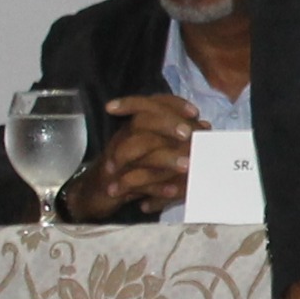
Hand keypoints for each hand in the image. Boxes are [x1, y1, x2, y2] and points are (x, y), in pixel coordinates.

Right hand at [67, 93, 205, 221]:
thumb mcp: (153, 149)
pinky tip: (174, 192)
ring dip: (165, 158)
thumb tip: (205, 126)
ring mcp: (117, 161)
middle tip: (188, 134)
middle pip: (142, 122)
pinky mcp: (114, 184)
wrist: (94, 194)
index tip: (194, 112)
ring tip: (187, 165)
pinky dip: (156, 188)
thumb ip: (176, 138)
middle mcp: (124, 138)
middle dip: (167, 124)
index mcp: (133, 127)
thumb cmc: (129, 168)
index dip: (172, 105)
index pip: (150, 105)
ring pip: (138, 153)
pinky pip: (135, 184)